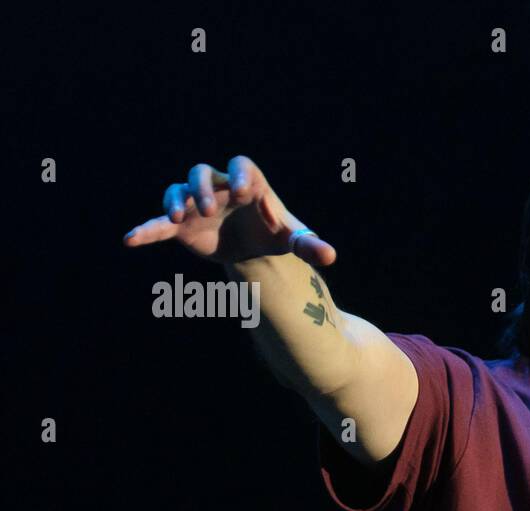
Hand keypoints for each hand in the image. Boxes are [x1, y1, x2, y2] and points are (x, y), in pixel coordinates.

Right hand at [122, 156, 335, 266]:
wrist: (253, 247)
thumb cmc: (275, 233)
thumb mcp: (293, 240)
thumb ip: (309, 245)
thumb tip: (331, 257)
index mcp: (248, 184)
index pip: (244, 167)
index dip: (243, 177)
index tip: (247, 194)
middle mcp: (219, 188)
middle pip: (203, 172)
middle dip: (203, 186)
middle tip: (208, 206)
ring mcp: (197, 204)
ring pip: (178, 190)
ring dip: (175, 201)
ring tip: (177, 219)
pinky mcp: (182, 226)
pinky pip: (158, 223)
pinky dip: (146, 230)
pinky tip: (130, 240)